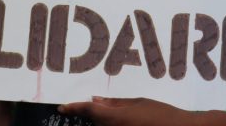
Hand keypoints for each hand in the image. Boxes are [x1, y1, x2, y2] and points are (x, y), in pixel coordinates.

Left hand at [58, 97, 192, 125]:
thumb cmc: (162, 114)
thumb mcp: (139, 103)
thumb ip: (115, 103)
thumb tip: (95, 100)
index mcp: (115, 118)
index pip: (87, 111)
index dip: (73, 108)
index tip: (63, 107)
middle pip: (94, 123)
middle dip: (90, 117)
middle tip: (88, 109)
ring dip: (102, 123)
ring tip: (119, 114)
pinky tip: (122, 122)